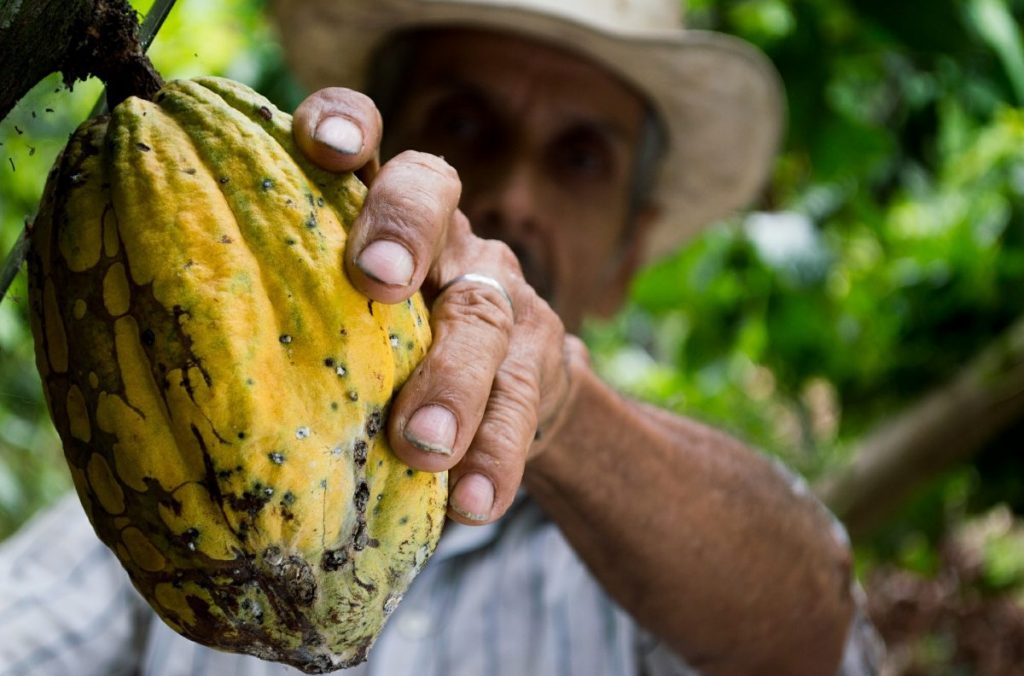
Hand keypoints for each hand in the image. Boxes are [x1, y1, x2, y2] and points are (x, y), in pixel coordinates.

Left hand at [293, 88, 579, 524]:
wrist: (504, 395)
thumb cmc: (386, 356)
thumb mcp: (339, 321)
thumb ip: (288, 315)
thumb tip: (149, 373)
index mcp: (379, 212)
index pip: (366, 138)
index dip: (345, 124)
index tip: (320, 145)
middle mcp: (444, 235)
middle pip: (433, 194)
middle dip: (403, 229)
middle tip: (375, 280)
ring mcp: (499, 292)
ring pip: (484, 313)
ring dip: (453, 380)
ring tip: (423, 446)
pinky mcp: (539, 359)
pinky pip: (522, 403)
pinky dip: (496, 455)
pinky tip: (473, 504)